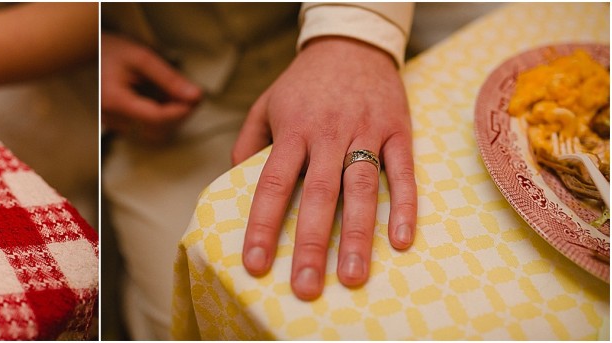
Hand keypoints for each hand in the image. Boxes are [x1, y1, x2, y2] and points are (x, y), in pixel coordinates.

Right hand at [100, 33, 202, 143]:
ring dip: (171, 118)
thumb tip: (194, 96)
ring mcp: (114, 124)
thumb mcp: (143, 58)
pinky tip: (164, 101)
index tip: (195, 100)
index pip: (155, 118)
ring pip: (154, 133)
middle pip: (157, 130)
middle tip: (192, 96)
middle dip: (179, 116)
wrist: (90, 52)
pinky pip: (145, 129)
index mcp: (115, 100)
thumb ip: (169, 78)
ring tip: (177, 96)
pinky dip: (160, 118)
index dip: (180, 112)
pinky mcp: (118, 125)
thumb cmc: (113, 51)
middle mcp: (111, 117)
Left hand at [232, 37, 417, 299]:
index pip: (272, 184)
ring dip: (357, 236)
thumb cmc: (302, 84)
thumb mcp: (265, 106)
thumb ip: (248, 144)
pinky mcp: (398, 130)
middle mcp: (328, 134)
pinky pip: (403, 173)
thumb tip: (235, 184)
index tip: (255, 263)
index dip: (262, 225)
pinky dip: (405, 207)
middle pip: (318, 195)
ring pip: (361, 189)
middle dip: (310, 245)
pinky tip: (400, 241)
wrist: (352, 44)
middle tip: (305, 287)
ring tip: (353, 277)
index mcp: (292, 131)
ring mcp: (366, 132)